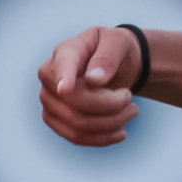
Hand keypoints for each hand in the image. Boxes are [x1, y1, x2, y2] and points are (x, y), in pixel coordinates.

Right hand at [37, 25, 144, 147]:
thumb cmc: (114, 49)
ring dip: (111, 123)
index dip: (62, 78)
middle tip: (130, 97)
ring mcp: (50, 102)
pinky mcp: (57, 121)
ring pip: (78, 125)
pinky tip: (121, 132)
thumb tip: (93, 80)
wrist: (113, 65)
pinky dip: (103, 138)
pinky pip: (77, 138)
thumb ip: (107, 58)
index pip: (61, 67)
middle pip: (75, 102)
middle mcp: (50, 78)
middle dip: (110, 105)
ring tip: (132, 111)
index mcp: (65, 52)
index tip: (65, 89)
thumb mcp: (118, 43)